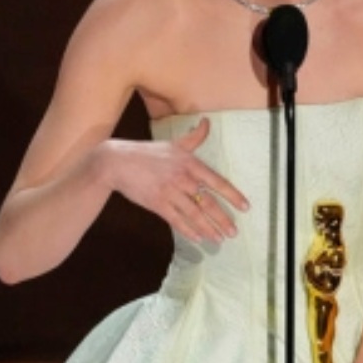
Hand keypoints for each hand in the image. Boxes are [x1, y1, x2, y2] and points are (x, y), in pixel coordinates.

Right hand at [105, 117, 249, 242]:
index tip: (245, 207)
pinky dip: (188, 230)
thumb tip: (207, 122)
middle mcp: (182, 178)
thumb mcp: (173, 143)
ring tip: (219, 239)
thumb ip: (194, 137)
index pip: (216, 181)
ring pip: (194, 214)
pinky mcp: (156, 203)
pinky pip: (176, 220)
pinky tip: (198, 238)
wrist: (117, 162)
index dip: (232, 195)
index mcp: (189, 163)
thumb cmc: (147, 152)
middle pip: (208, 202)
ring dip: (209, 228)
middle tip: (234, 233)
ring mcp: (169, 191)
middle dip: (223, 219)